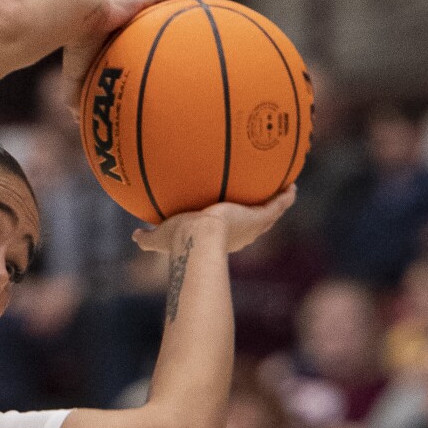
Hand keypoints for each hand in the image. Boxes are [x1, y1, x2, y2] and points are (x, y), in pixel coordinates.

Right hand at [59, 0, 191, 117]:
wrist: (77, 23)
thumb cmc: (76, 52)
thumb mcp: (76, 82)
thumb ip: (79, 100)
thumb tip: (78, 121)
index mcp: (111, 37)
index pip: (133, 42)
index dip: (147, 48)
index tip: (162, 58)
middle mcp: (125, 21)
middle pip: (152, 23)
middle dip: (168, 28)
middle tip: (187, 40)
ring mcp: (134, 7)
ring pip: (163, 6)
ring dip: (181, 10)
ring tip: (204, 15)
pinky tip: (202, 0)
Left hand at [131, 187, 295, 255]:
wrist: (198, 239)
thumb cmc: (178, 241)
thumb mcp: (160, 237)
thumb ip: (147, 238)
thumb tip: (135, 235)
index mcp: (218, 239)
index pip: (229, 232)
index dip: (234, 225)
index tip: (233, 217)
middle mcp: (238, 235)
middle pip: (254, 224)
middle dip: (258, 214)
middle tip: (264, 202)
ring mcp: (251, 227)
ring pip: (269, 215)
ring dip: (278, 204)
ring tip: (285, 191)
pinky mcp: (259, 218)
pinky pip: (277, 206)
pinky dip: (285, 197)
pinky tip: (292, 186)